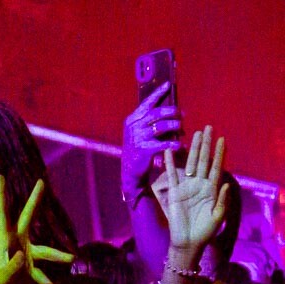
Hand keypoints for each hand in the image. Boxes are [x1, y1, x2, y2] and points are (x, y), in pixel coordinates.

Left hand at [0, 177, 73, 283]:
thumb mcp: (3, 277)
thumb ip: (12, 266)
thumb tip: (22, 254)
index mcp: (5, 242)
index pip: (2, 215)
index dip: (1, 196)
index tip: (0, 176)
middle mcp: (17, 244)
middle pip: (27, 218)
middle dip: (34, 201)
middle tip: (42, 181)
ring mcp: (26, 255)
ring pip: (44, 250)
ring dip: (57, 255)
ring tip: (73, 258)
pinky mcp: (31, 269)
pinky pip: (42, 273)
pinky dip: (47, 282)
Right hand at [121, 84, 182, 198]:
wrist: (130, 171)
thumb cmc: (138, 149)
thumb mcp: (138, 132)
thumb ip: (148, 121)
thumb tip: (169, 109)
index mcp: (131, 120)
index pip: (147, 103)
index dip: (158, 93)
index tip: (168, 84)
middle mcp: (133, 128)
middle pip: (157, 113)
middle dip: (172, 112)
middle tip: (181, 114)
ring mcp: (138, 139)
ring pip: (162, 126)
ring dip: (175, 126)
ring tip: (180, 128)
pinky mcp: (144, 150)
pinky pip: (164, 143)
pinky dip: (174, 144)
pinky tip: (180, 145)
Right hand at [157, 126, 228, 254]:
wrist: (188, 242)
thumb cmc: (205, 232)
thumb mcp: (218, 216)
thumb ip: (222, 200)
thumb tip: (225, 183)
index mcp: (211, 189)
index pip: (216, 167)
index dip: (219, 154)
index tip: (222, 139)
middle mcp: (199, 185)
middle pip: (204, 161)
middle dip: (206, 145)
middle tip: (208, 128)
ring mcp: (186, 188)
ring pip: (190, 164)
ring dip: (192, 150)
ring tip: (195, 134)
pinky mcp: (174, 194)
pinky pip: (171, 176)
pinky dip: (170, 164)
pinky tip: (170, 152)